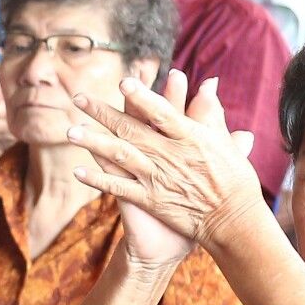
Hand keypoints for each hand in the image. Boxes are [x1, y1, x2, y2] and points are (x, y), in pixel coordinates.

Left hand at [65, 72, 263, 254]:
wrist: (232, 222)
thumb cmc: (233, 179)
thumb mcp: (224, 142)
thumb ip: (211, 113)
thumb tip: (208, 83)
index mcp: (190, 138)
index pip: (162, 113)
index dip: (142, 97)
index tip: (122, 82)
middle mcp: (170, 156)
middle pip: (131, 130)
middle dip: (103, 113)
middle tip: (78, 98)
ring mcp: (158, 178)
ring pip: (120, 155)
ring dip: (93, 143)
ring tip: (70, 132)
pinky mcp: (150, 200)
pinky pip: (119, 187)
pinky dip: (98, 179)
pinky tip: (78, 170)